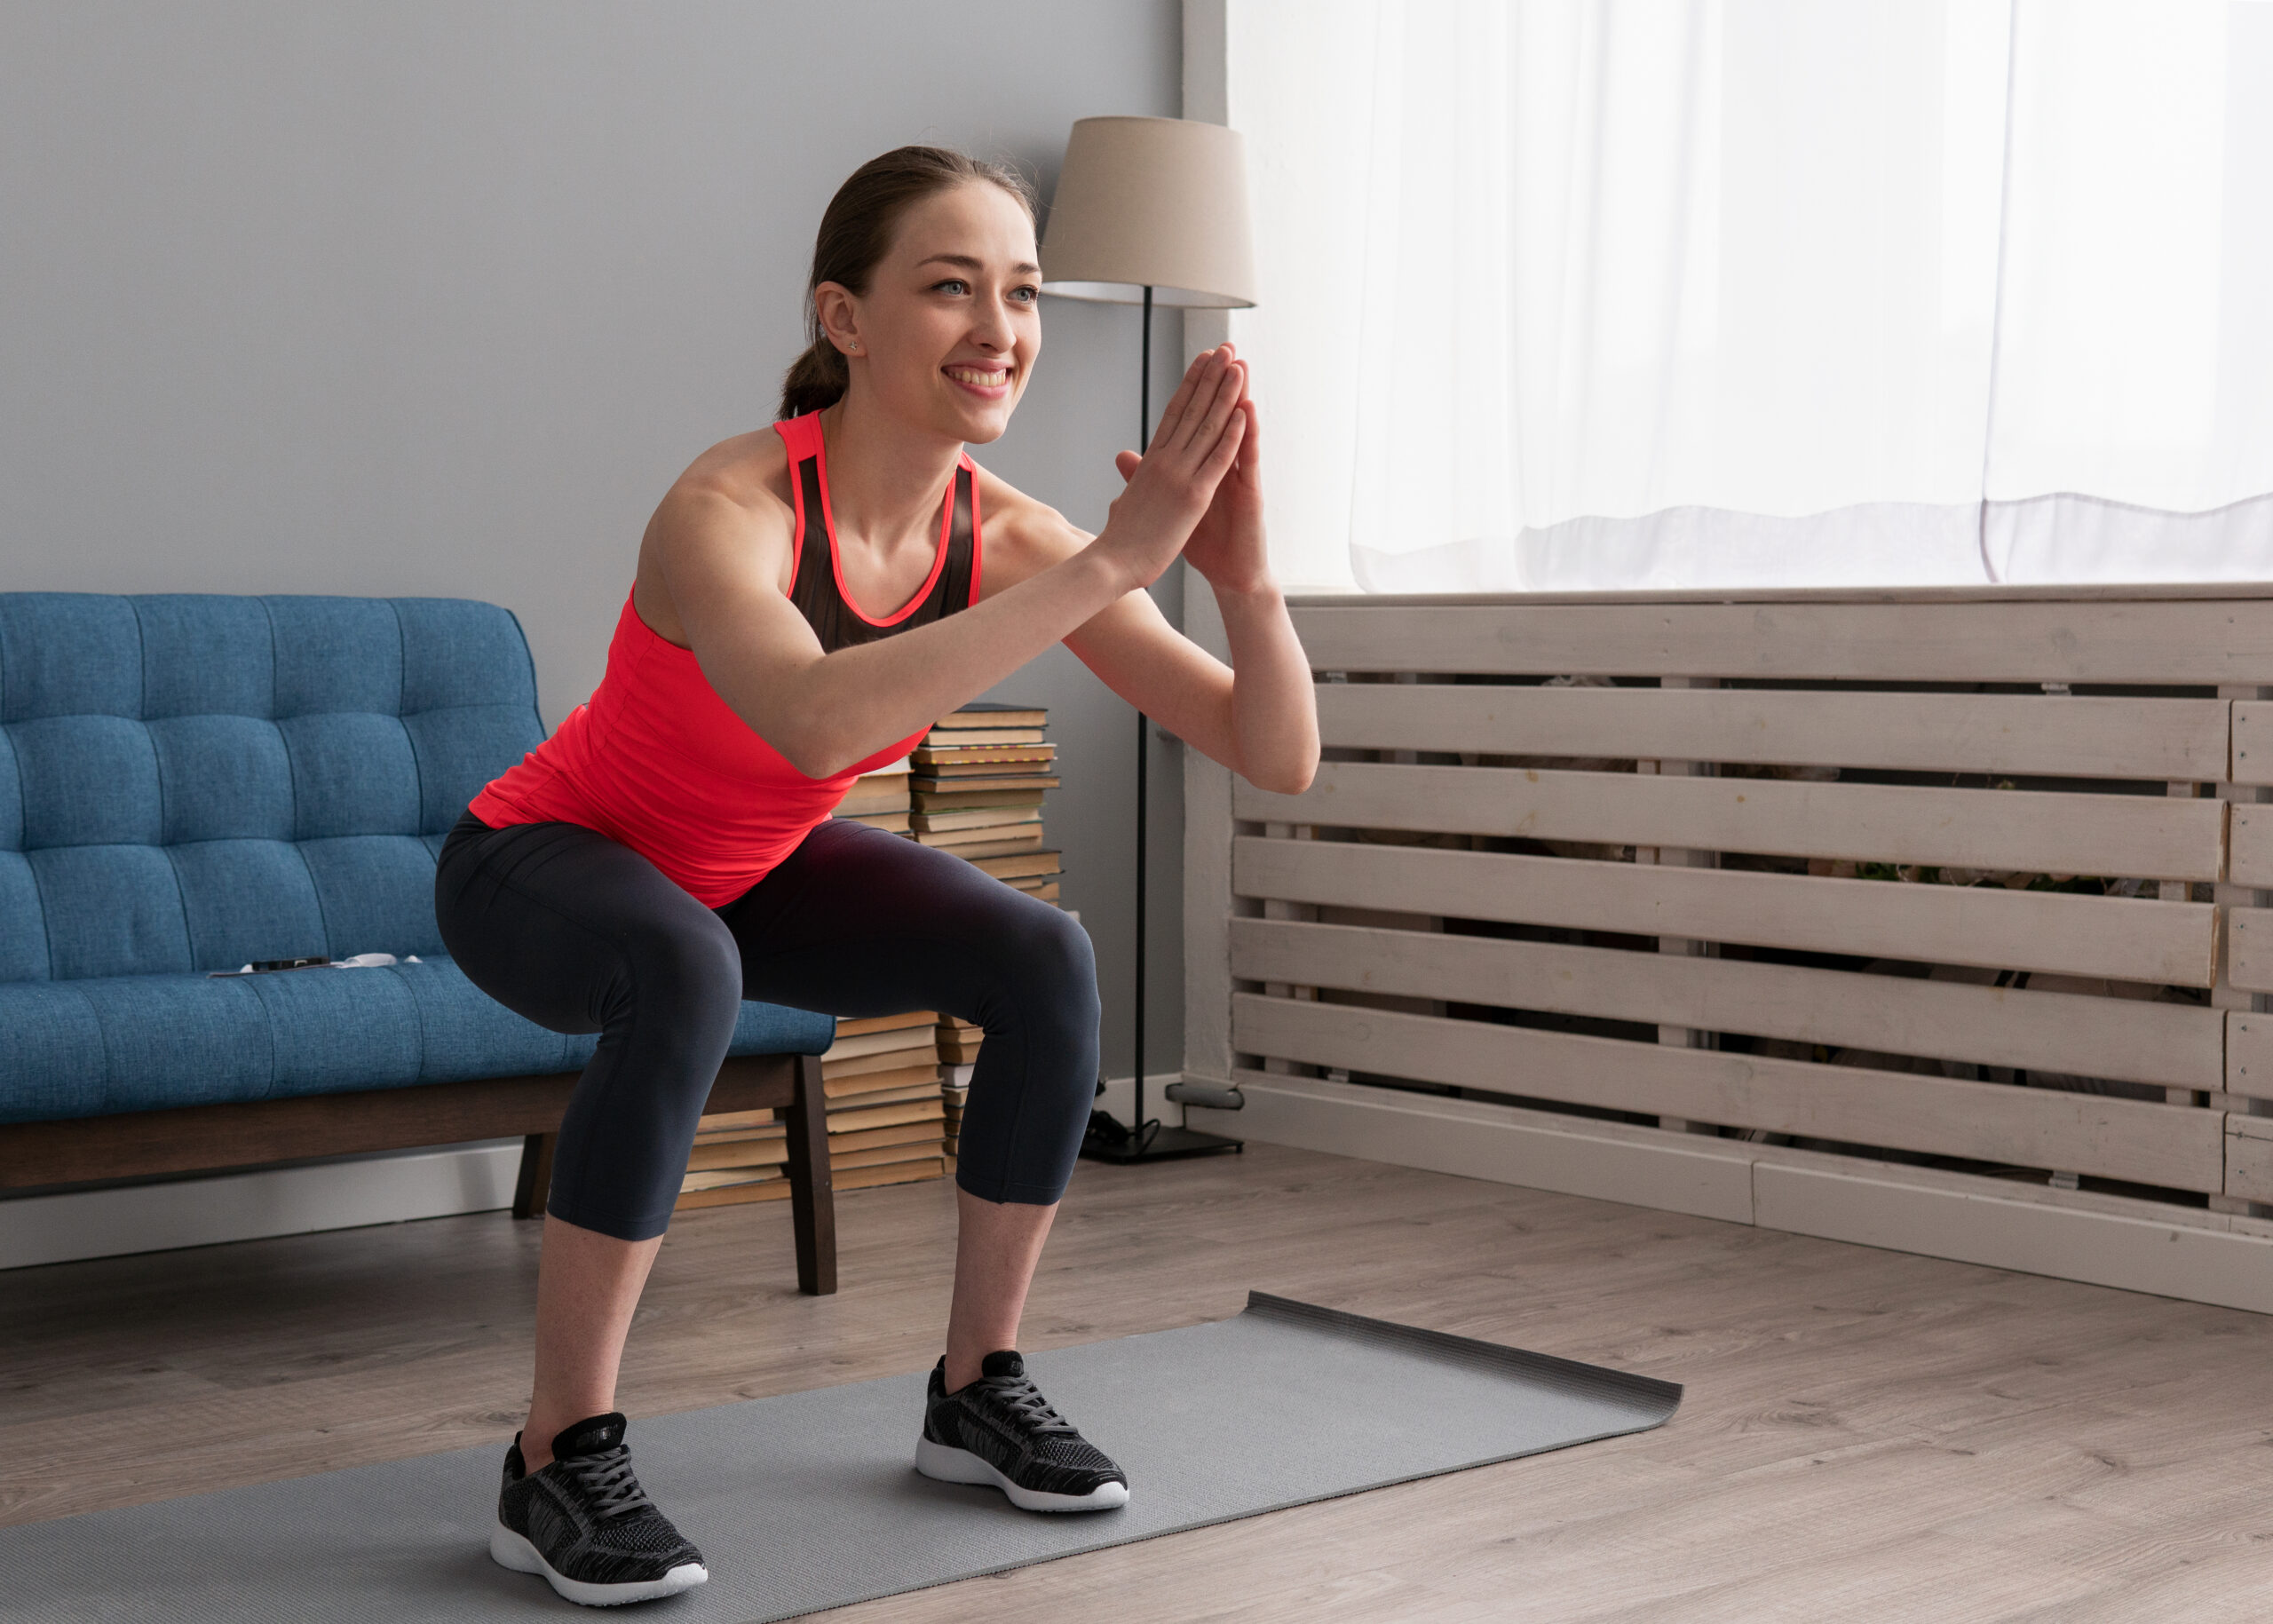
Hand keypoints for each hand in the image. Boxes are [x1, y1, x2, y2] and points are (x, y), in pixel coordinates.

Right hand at [1089, 345, 1247, 592]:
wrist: (1111, 564)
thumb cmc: (1117, 541)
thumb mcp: (1126, 499)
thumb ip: (1132, 477)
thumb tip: (1124, 461)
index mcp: (1150, 462)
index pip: (1173, 414)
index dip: (1190, 385)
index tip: (1202, 362)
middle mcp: (1164, 461)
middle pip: (1191, 410)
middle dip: (1209, 377)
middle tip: (1224, 349)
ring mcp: (1179, 476)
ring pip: (1207, 427)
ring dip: (1224, 395)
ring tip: (1238, 367)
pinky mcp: (1194, 496)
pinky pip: (1218, 459)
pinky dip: (1231, 435)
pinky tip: (1243, 412)